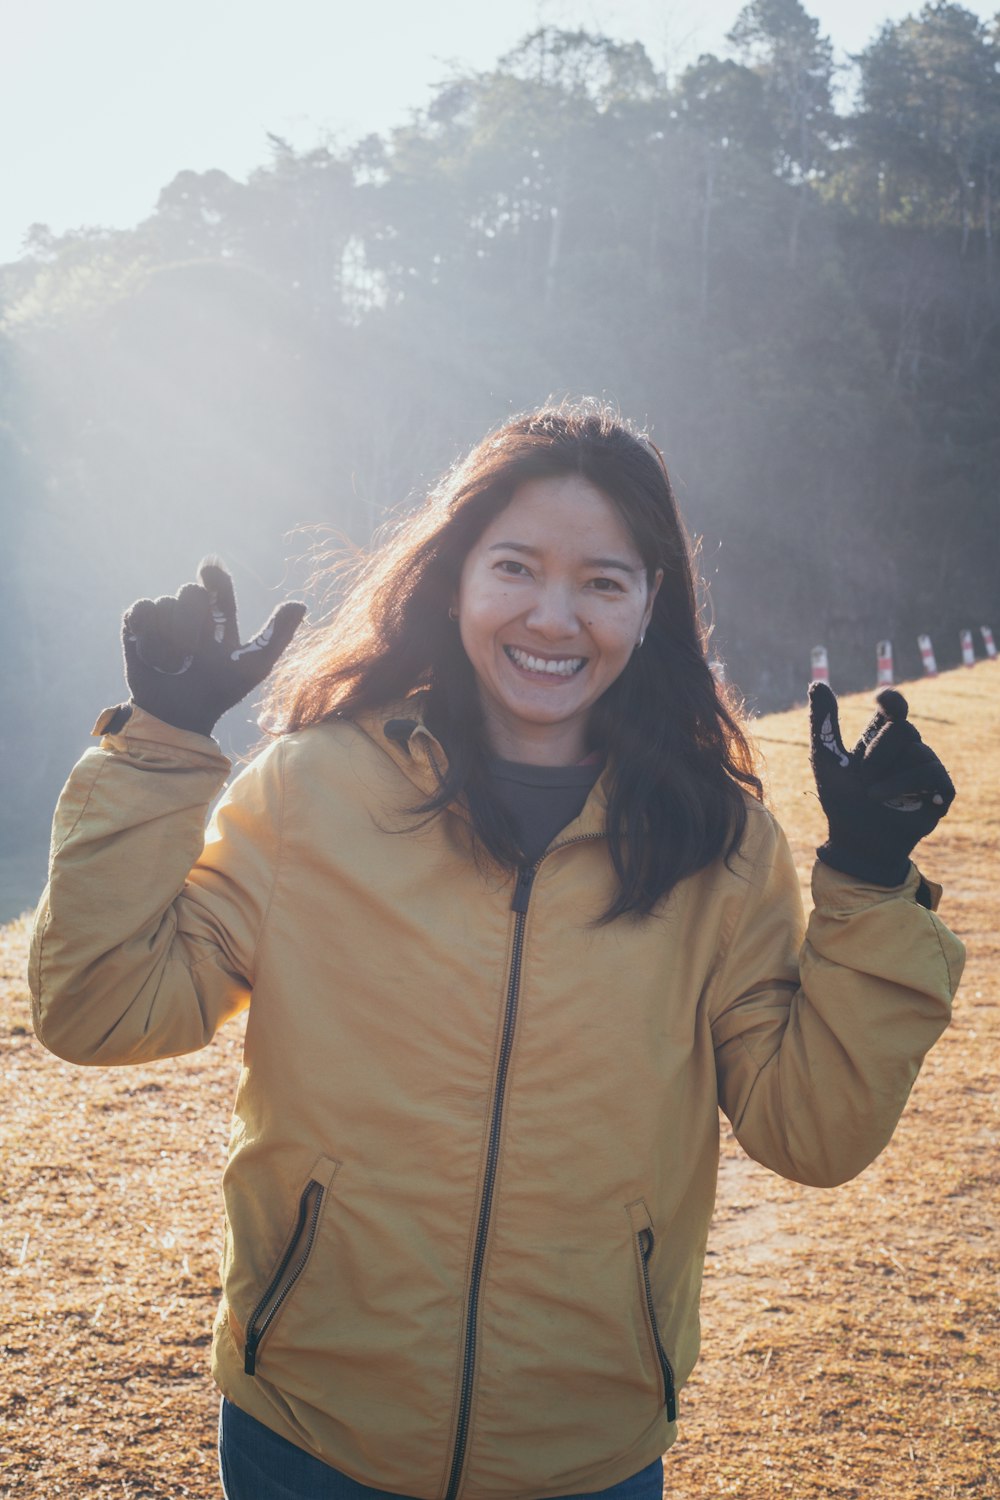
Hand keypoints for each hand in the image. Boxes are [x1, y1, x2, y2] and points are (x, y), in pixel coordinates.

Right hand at [121, 560, 305, 734]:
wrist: (178, 715)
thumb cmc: (219, 693)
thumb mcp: (254, 664)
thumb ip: (277, 634)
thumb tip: (301, 603)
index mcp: (220, 619)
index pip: (219, 586)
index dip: (215, 574)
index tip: (209, 570)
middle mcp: (192, 615)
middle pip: (191, 592)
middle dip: (192, 619)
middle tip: (194, 650)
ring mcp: (163, 619)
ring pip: (165, 602)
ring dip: (170, 636)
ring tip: (174, 662)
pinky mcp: (136, 626)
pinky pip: (141, 609)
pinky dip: (147, 632)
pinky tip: (153, 654)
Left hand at [808, 682, 954, 885]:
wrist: (856, 841)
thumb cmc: (840, 801)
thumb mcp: (826, 759)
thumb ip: (823, 721)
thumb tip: (816, 682)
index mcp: (881, 737)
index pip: (893, 705)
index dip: (892, 700)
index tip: (883, 701)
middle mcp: (907, 748)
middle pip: (901, 728)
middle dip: (875, 753)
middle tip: (862, 777)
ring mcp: (926, 767)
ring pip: (916, 749)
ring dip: (884, 775)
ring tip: (871, 795)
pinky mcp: (940, 789)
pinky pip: (929, 772)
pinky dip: (902, 785)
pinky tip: (888, 799)